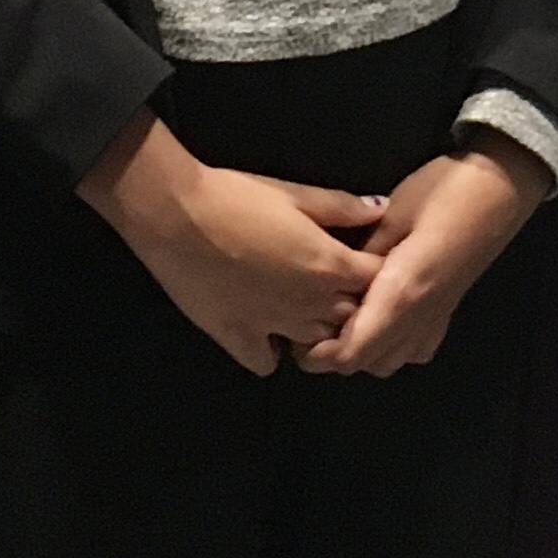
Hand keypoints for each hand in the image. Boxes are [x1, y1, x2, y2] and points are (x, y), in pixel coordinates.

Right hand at [79, 114, 382, 373]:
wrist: (176, 217)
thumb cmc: (238, 198)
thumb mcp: (295, 194)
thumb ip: (342, 206)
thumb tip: (381, 210)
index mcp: (330, 265)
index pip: (377, 282)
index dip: (375, 272)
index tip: (364, 261)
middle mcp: (310, 305)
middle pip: (353, 317)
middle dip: (351, 303)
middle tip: (334, 283)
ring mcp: (274, 328)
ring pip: (317, 344)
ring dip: (317, 330)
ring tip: (303, 307)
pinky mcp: (238, 340)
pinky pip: (267, 363)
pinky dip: (271, 351)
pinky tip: (264, 330)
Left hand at [299, 136, 545, 377]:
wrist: (502, 185)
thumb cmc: (445, 192)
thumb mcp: (392, 215)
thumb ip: (360, 255)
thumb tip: (330, 281)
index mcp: (401, 294)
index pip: (352, 352)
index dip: (319, 355)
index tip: (296, 334)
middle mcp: (419, 318)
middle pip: (366, 364)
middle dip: (334, 355)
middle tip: (311, 321)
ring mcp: (437, 318)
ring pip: (389, 362)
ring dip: (362, 352)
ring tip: (344, 319)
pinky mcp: (448, 311)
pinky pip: (415, 349)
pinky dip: (392, 347)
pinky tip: (383, 319)